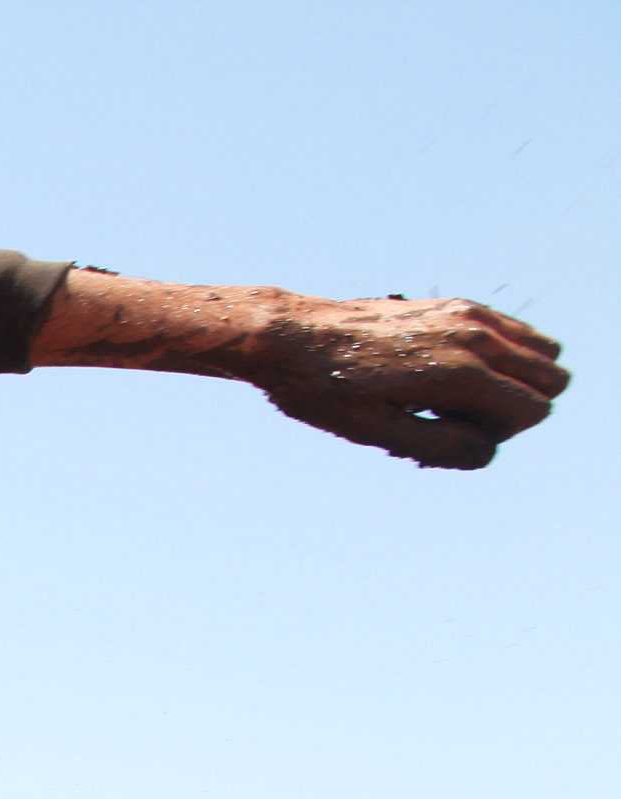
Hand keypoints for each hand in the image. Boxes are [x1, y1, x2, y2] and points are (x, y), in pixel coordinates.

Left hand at [254, 295, 568, 468]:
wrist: (291, 336)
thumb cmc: (325, 390)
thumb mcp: (378, 433)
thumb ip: (442, 447)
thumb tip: (489, 448)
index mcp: (459, 372)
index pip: (535, 410)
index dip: (500, 435)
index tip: (445, 435)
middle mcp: (475, 336)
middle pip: (551, 379)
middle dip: (515, 409)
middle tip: (453, 419)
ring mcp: (469, 314)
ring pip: (540, 351)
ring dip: (512, 381)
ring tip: (452, 398)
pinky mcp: (456, 305)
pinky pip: (512, 331)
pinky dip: (499, 358)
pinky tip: (443, 376)